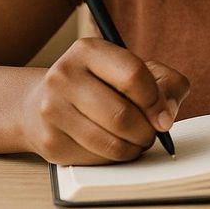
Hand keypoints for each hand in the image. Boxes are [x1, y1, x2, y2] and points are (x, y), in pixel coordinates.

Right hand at [19, 37, 189, 164]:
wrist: (42, 102)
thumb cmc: (100, 84)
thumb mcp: (133, 69)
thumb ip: (165, 83)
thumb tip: (167, 115)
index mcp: (88, 50)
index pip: (133, 75)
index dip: (156, 101)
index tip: (164, 116)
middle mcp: (64, 76)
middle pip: (121, 115)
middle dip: (146, 131)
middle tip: (151, 133)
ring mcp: (52, 110)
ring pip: (111, 142)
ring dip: (133, 148)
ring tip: (136, 140)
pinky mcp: (50, 142)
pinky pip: (96, 159)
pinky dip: (114, 157)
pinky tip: (113, 145)